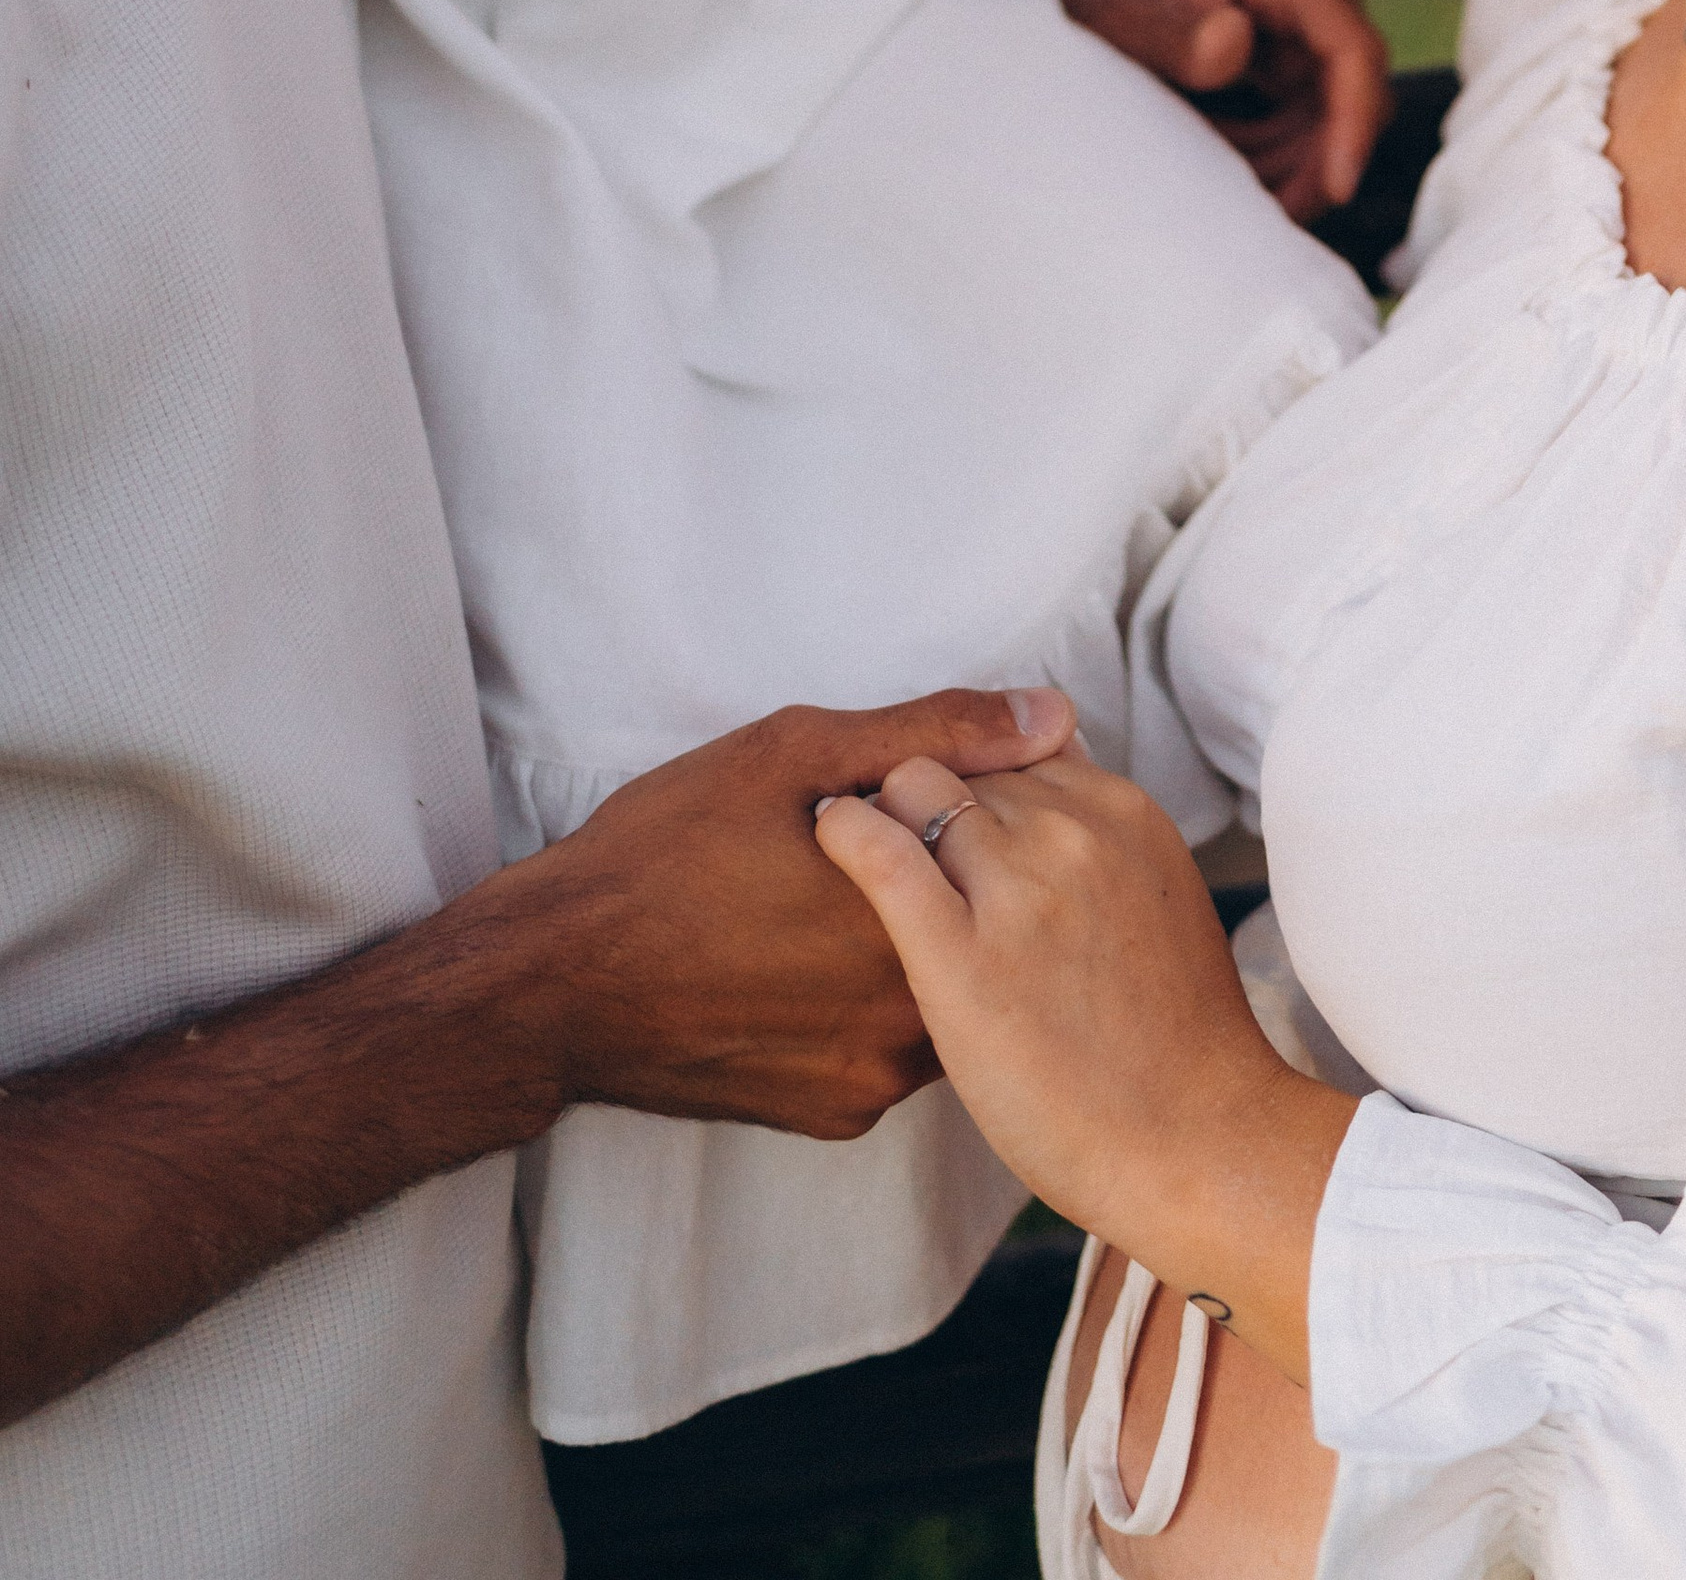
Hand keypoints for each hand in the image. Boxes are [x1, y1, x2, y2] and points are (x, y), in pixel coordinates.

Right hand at [0, 686, 1079, 1433]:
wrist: (504, 995)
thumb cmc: (637, 855)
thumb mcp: (778, 753)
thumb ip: (914, 732)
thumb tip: (1037, 709)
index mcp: (889, 945)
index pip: (1029, 894)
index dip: (1042, 837)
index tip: (1052, 799)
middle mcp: (883, 1034)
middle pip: (993, 963)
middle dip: (993, 899)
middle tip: (985, 829)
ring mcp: (845, 1085)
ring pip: (936, 1009)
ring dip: (931, 949)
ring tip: (902, 880)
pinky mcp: (804, 1106)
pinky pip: (878, 1046)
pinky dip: (875, 995)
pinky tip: (835, 947)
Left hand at [816, 752, 1353, 1382]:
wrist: (1197, 1142)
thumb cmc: (1176, 1043)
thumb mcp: (1161, 899)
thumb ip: (1106, 839)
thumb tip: (1056, 789)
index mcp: (1122, 812)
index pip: (1019, 743)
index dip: (979, 778)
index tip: (952, 819)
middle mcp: (1071, 831)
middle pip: (967, 761)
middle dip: (932, 791)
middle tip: (901, 839)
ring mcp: (1018, 890)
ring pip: (917, 786)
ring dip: (885, 807)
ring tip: (854, 848)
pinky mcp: (960, 956)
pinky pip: (882, 853)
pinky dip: (845, 831)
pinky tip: (828, 837)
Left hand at [1046, 0, 1388, 220]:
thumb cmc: (1087, 2)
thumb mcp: (1112, 23)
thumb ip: (1168, 37)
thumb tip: (1234, 41)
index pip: (1354, 49)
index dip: (1355, 123)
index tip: (1334, 189)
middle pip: (1356, 93)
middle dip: (1313, 160)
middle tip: (1256, 209)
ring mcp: (1312, 18)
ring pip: (1336, 120)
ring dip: (1286, 162)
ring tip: (1213, 168)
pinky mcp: (1301, 51)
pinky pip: (1313, 124)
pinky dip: (1272, 154)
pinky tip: (1220, 152)